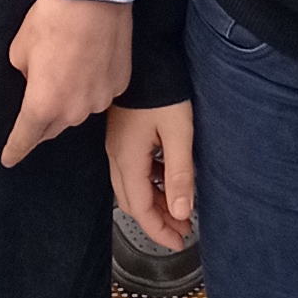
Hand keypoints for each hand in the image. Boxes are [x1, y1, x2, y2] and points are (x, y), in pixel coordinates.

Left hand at [5, 0, 131, 168]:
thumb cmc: (53, 19)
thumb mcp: (20, 50)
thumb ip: (25, 77)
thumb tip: (34, 81)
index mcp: (42, 105)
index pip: (24, 140)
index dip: (14, 151)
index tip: (8, 159)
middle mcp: (73, 111)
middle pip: (53, 128)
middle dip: (42, 120)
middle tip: (39, 99)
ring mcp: (100, 100)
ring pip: (79, 110)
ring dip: (70, 100)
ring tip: (68, 68)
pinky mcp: (119, 85)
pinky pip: (100, 94)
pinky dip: (92, 85)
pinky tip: (89, 62)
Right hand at [107, 99, 196, 249]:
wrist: (147, 54)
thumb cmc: (163, 90)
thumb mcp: (179, 133)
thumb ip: (179, 174)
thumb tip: (181, 213)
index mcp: (127, 159)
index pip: (141, 210)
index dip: (159, 231)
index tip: (179, 243)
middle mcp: (116, 156)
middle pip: (133, 202)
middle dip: (157, 220)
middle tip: (181, 231)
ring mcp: (116, 145)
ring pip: (131, 187)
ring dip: (154, 202)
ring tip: (179, 209)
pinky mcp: (121, 134)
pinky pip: (132, 170)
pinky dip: (150, 183)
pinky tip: (167, 181)